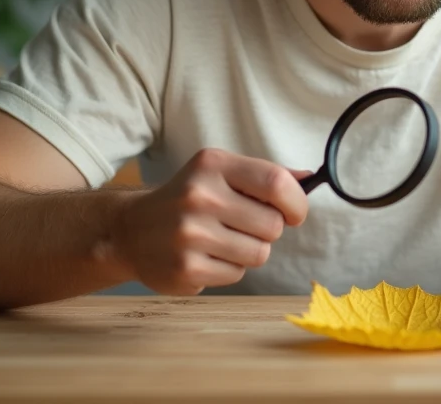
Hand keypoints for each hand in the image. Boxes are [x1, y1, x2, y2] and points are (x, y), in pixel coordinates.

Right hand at [107, 148, 309, 294]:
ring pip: (259, 253)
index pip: (275, 182)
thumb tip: (309, 178)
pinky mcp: (186, 269)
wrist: (130, 230)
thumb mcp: (219, 173)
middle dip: (268, 229)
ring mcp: (190, 235)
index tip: (295, 213)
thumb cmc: (188, 198)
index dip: (296, 202)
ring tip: (222, 240)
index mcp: (213, 165)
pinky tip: (206, 256)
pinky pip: (237, 274)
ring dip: (250, 251)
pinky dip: (229, 268)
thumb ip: (264, 175)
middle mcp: (199, 196)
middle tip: (244, 225)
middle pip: (273, 225)